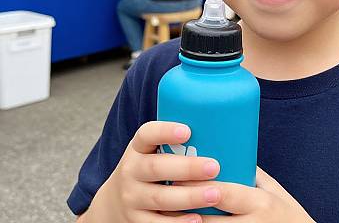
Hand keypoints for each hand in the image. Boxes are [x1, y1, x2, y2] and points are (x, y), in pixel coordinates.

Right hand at [86, 121, 221, 222]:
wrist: (114, 202)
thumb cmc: (148, 168)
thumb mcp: (151, 151)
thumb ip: (175, 142)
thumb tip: (221, 127)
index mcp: (138, 147)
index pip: (147, 134)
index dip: (165, 131)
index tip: (187, 131)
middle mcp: (131, 171)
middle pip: (156, 168)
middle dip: (187, 168)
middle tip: (214, 167)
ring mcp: (131, 198)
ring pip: (160, 198)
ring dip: (189, 197)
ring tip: (214, 194)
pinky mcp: (136, 221)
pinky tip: (197, 220)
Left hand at [175, 167, 314, 222]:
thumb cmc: (289, 214)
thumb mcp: (273, 190)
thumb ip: (249, 173)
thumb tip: (224, 150)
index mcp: (260, 203)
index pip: (224, 193)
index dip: (198, 186)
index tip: (177, 174)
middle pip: (208, 218)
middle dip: (183, 206)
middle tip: (163, 192)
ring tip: (164, 211)